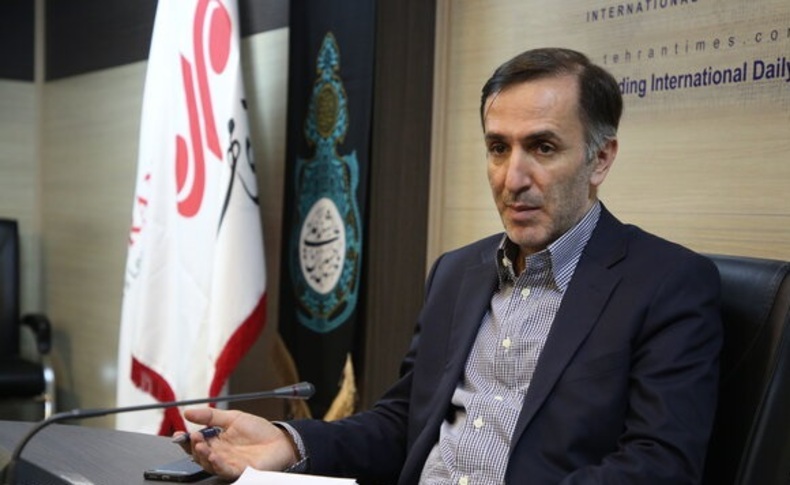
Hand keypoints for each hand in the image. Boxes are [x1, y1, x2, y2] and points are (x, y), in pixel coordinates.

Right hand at [179, 408, 297, 479]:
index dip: (186, 440)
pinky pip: (225, 470)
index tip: (178, 433)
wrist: (280, 440)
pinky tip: (214, 456)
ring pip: (209, 464)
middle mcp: (220, 455)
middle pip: (199, 455)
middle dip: (193, 447)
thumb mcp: (232, 417)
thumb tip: (187, 412)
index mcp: (216, 442)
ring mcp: (229, 464)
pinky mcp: (240, 471)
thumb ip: (210, 416)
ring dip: (203, 456)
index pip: (196, 443)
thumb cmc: (259, 430)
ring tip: (200, 446)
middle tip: (194, 437)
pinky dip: (218, 464)